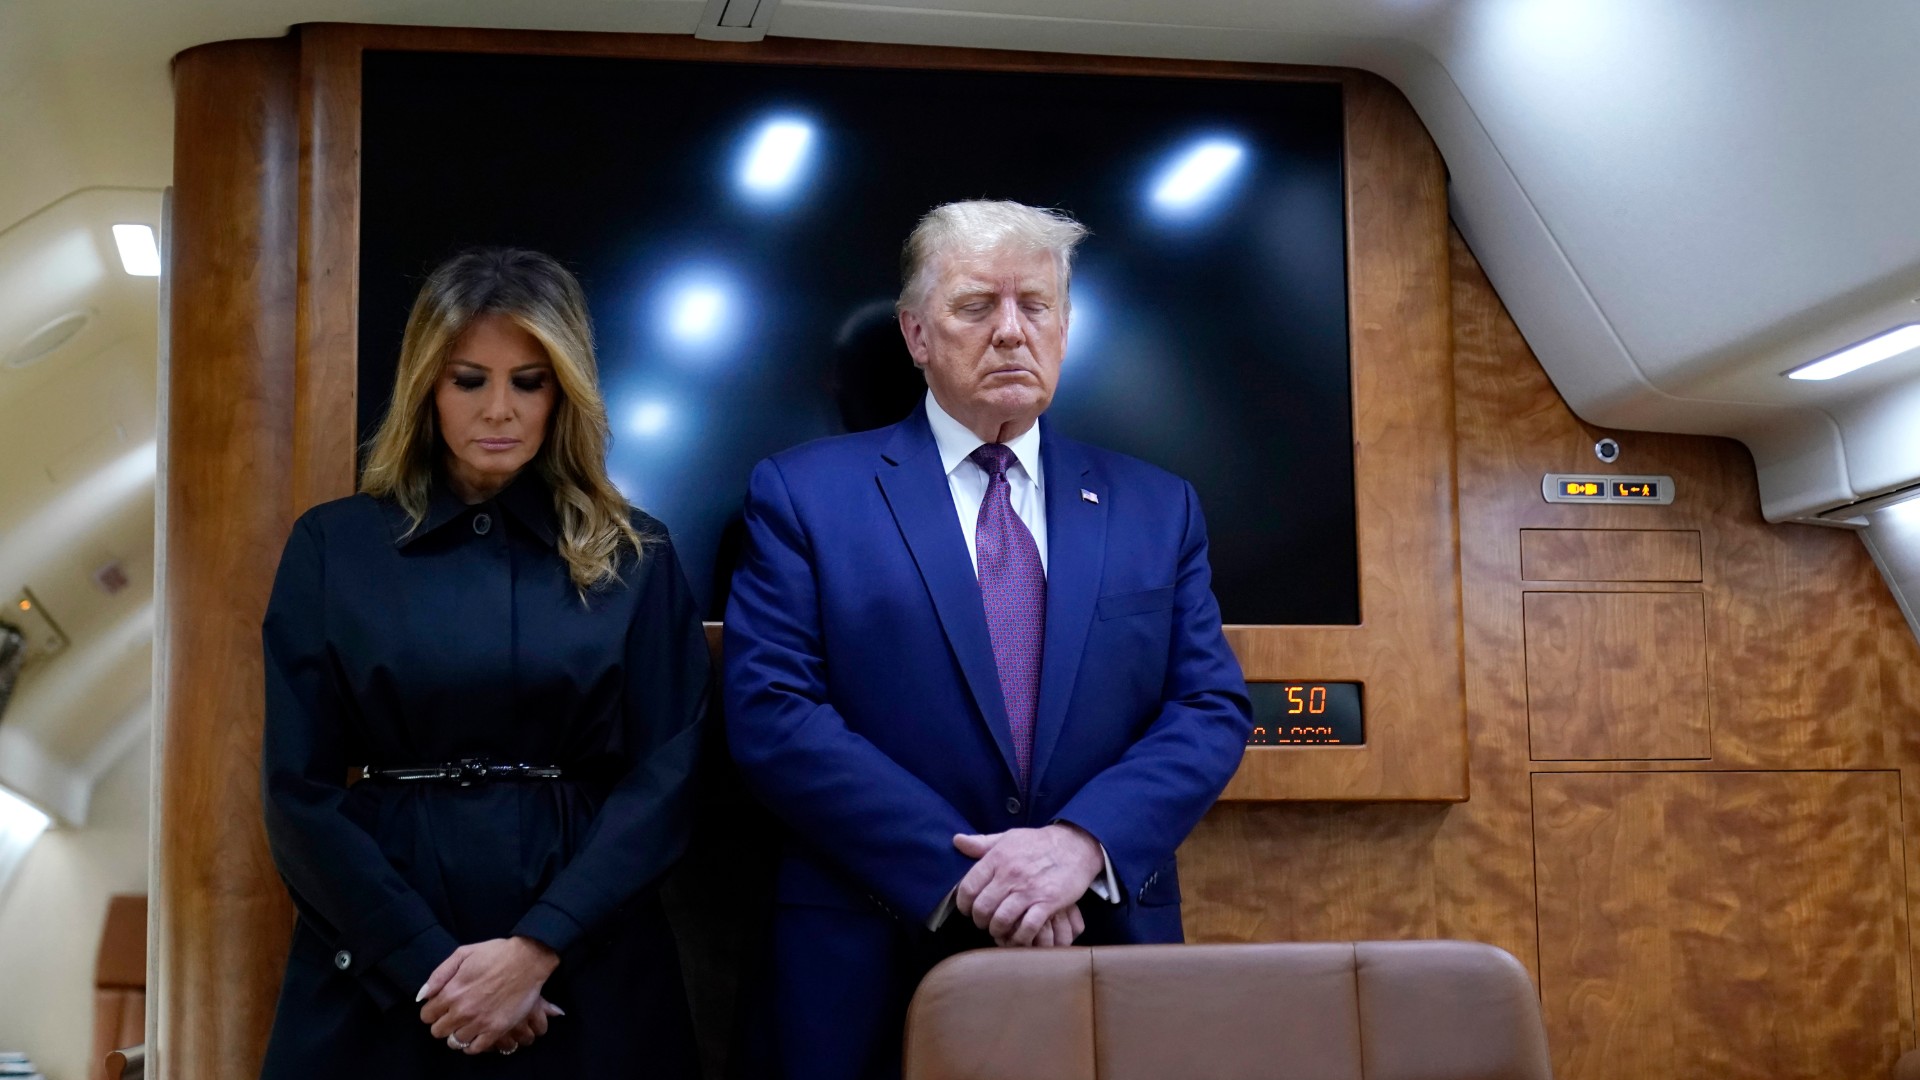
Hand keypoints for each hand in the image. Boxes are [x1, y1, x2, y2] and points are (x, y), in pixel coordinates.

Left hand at [418, 936, 560, 1053]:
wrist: (528, 960)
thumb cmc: (496, 953)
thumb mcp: (463, 953)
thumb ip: (439, 975)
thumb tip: (423, 996)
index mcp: (451, 992)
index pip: (426, 1015)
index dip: (433, 1010)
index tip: (442, 1006)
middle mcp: (462, 1011)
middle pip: (438, 1031)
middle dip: (443, 1023)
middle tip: (454, 1014)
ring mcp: (480, 1022)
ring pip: (455, 1042)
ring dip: (458, 1033)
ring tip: (467, 1023)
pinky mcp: (496, 1030)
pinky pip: (475, 1049)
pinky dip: (472, 1044)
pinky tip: (476, 1033)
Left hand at [953, 824, 1102, 946]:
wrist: (1076, 845)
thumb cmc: (1039, 842)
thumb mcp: (1008, 837)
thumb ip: (982, 843)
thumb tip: (957, 841)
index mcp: (997, 858)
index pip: (968, 888)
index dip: (963, 904)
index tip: (968, 909)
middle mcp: (1010, 875)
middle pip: (982, 908)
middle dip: (979, 921)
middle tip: (985, 922)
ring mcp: (1029, 890)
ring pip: (1001, 920)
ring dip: (997, 930)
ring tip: (999, 930)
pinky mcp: (1048, 903)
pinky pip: (1027, 928)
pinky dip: (1019, 937)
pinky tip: (1019, 936)